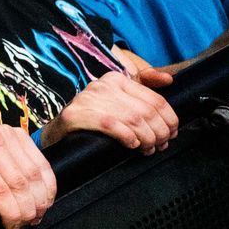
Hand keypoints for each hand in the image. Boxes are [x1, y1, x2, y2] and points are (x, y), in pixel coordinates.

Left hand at [0, 125, 57, 228]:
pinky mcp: (20, 134)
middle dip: (26, 209)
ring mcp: (9, 134)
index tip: (11, 227)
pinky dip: (47, 183)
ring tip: (36, 216)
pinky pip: (41, 162)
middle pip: (20, 182)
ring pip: (35, 173)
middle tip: (25, 225)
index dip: (9, 212)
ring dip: (40, 198)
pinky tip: (44, 199)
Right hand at [41, 69, 178, 154]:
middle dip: (159, 132)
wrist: (56, 133)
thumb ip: (143, 87)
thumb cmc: (91, 119)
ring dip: (146, 138)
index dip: (169, 119)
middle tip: (161, 145)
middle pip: (146, 111)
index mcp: (116, 79)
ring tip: (148, 149)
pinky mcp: (76, 115)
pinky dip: (127, 137)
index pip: (155, 99)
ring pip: (133, 119)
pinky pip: (111, 125)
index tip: (172, 133)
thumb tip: (168, 79)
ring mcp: (88, 99)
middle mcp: (102, 85)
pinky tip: (132, 145)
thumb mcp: (119, 100)